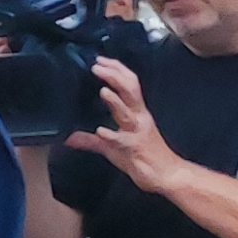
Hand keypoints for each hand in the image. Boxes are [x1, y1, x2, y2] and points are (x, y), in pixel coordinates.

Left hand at [62, 57, 192, 195]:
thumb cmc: (143, 159)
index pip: (129, 84)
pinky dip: (112, 135)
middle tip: (97, 66)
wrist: (168, 176)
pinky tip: (101, 132)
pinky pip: (123, 141)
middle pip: (131, 90)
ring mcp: (138, 133)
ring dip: (116, 102)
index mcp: (136, 113)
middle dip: (115, 76)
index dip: (116, 70)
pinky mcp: (135, 149)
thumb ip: (91, 141)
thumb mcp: (113, 147)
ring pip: (129, 112)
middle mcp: (139, 118)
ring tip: (103, 91)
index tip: (100, 60)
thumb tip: (70, 138)